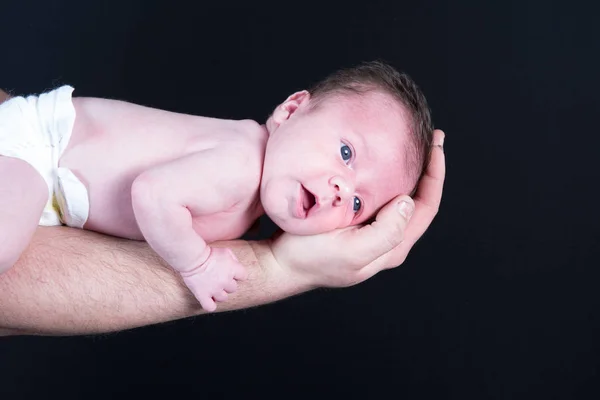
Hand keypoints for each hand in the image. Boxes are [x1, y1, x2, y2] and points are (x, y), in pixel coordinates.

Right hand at [180, 247, 247, 311]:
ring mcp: (214, 289)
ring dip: (219, 294)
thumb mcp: (225, 251)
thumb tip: (236, 267)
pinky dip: (210, 305)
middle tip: (219, 279)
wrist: (192, 257)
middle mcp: (225, 281)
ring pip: (223, 298)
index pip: (243, 276)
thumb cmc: (208, 253)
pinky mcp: (203, 295)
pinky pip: (210, 307)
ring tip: (213, 288)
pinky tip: (208, 299)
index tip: (230, 273)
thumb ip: (234, 260)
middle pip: (233, 289)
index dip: (237, 275)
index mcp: (232, 269)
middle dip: (227, 284)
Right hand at [269, 129, 445, 287]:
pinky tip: (381, 164)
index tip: (435, 143)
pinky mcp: (357, 228)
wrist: (280, 266)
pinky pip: (382, 200)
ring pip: (402, 200)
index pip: (427, 205)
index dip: (436, 174)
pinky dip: (389, 179)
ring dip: (410, 173)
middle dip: (428, 169)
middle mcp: (388, 242)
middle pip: (420, 201)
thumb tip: (408, 202)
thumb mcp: (351, 249)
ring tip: (411, 147)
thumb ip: (386, 231)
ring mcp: (373, 235)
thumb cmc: (310, 257)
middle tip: (430, 138)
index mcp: (393, 246)